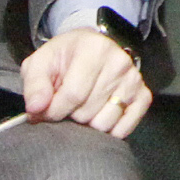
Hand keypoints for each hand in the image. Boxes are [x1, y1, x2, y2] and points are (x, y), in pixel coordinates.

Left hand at [21, 28, 153, 139]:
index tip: (45, 111)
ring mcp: (134, 80)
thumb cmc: (63, 58)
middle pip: (88, 112)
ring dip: (89, 123)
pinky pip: (125, 128)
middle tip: (67, 104)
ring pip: (105, 123)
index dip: (54, 110)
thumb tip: (36, 108)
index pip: (73, 95)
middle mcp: (120, 62)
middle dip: (71, 116)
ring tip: (83, 107)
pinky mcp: (143, 96)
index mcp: (94, 49)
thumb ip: (35, 85)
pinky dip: (109, 130)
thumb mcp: (40, 64)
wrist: (89, 48)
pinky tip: (99, 115)